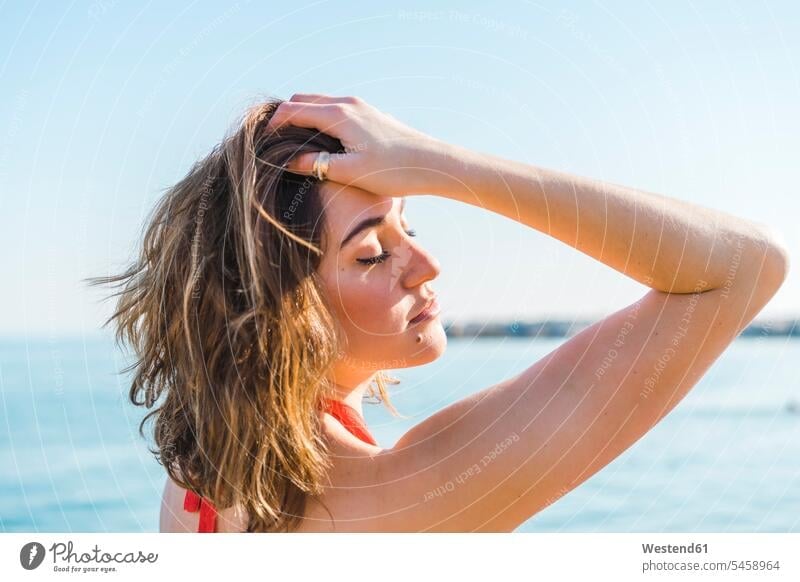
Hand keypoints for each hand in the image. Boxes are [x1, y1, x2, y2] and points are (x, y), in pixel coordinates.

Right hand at [267, 94, 449, 196]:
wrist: (432, 164)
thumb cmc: (393, 170)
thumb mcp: (350, 172)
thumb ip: (317, 165)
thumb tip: (290, 161)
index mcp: (338, 115)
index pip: (293, 111)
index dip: (274, 125)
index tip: (263, 144)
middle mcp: (347, 103)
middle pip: (304, 100)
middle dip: (285, 117)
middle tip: (274, 141)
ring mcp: (360, 106)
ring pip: (320, 102)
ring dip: (303, 116)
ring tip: (294, 142)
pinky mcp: (369, 114)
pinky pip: (335, 108)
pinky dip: (319, 118)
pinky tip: (321, 141)